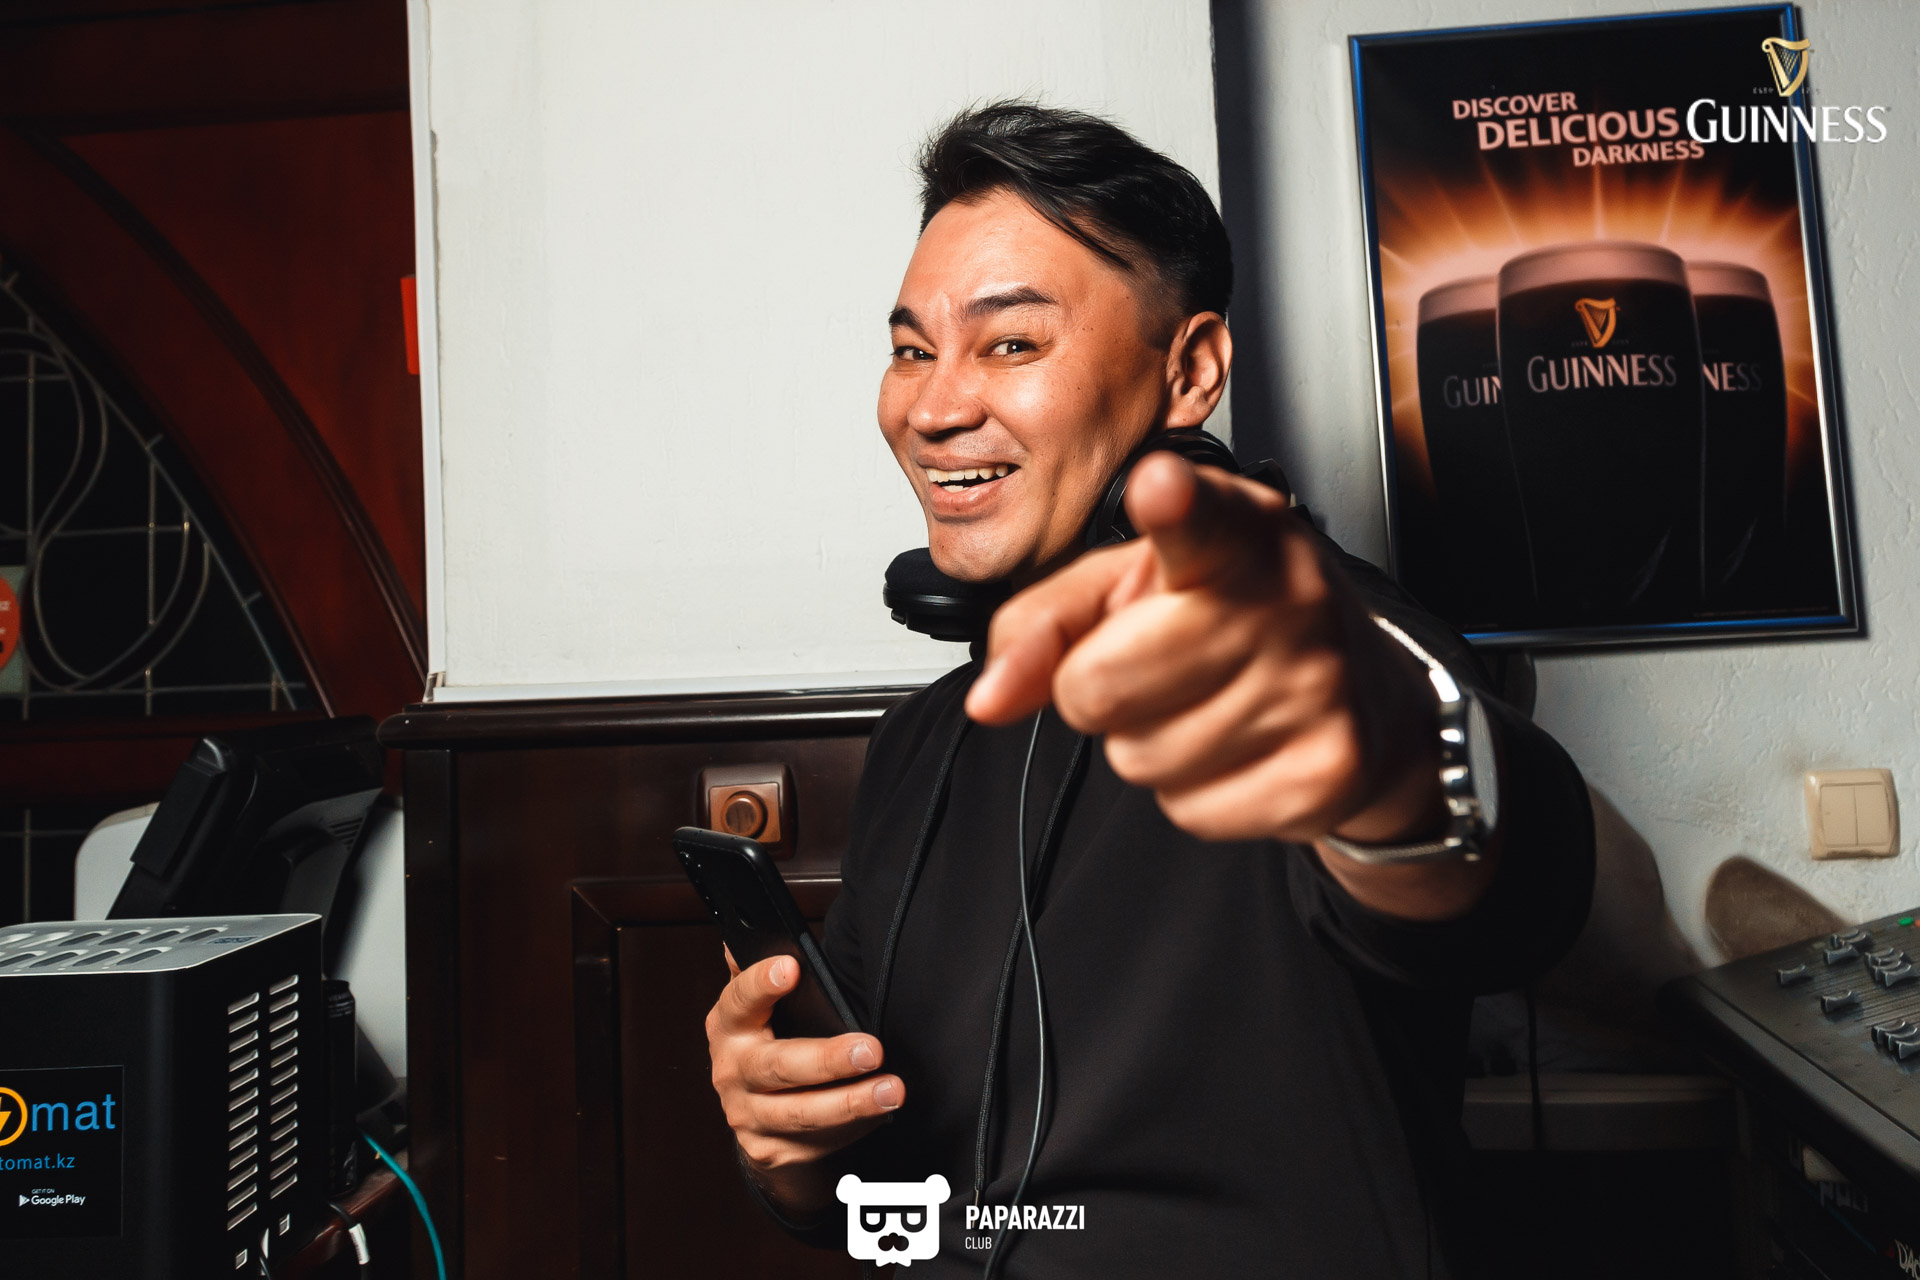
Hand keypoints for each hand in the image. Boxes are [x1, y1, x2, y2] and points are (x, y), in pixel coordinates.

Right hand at [705, 950, 901, 1215]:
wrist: (757, 1115)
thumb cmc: (771, 1041)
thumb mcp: (761, 1007)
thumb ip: (760, 971)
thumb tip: (753, 924)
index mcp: (730, 1024)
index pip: (740, 1000)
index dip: (761, 983)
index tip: (791, 967)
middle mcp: (731, 1071)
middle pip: (778, 1066)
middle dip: (827, 1060)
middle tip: (871, 1048)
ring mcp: (748, 1116)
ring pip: (802, 1113)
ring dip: (851, 1102)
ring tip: (891, 1089)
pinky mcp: (770, 1150)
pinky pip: (817, 1141)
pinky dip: (851, 1127)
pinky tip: (879, 1113)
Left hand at [965, 451, 1445, 849]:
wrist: (1365, 698)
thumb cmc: (1228, 623)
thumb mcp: (1128, 589)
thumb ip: (1043, 625)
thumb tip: (989, 698)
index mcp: (1236, 533)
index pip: (1201, 518)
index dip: (1174, 505)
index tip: (1159, 486)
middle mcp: (1287, 600)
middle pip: (1102, 682)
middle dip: (1100, 689)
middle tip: (1154, 665)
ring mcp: (1314, 688)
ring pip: (1139, 758)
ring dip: (1149, 743)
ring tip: (1205, 703)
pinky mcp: (1323, 771)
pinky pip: (1188, 810)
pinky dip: (1195, 793)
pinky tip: (1240, 748)